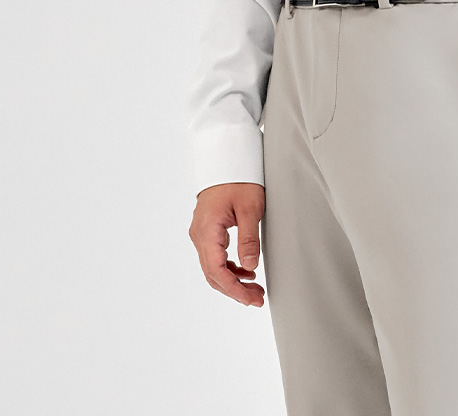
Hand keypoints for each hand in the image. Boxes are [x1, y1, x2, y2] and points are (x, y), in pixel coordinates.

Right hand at [189, 182, 265, 306]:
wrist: (228, 158)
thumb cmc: (240, 178)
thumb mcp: (251, 207)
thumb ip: (249, 238)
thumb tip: (250, 267)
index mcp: (207, 230)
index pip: (216, 270)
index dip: (233, 289)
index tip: (251, 299)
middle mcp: (199, 234)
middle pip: (212, 273)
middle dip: (235, 290)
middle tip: (257, 299)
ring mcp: (201, 232)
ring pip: (212, 267)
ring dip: (232, 280)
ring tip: (255, 289)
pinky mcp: (207, 230)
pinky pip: (214, 256)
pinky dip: (229, 267)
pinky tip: (246, 271)